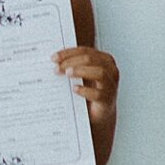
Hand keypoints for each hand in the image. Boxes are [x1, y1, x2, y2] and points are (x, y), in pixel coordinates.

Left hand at [57, 44, 118, 164]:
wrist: (97, 114)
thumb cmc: (88, 90)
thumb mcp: (81, 74)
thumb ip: (72, 65)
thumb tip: (53, 59)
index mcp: (103, 59)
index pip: (85, 51)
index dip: (68, 53)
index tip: (54, 57)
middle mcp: (110, 70)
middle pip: (91, 59)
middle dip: (71, 62)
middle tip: (57, 68)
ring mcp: (111, 85)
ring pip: (99, 73)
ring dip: (81, 71)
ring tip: (67, 74)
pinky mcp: (107, 100)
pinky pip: (98, 94)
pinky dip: (85, 90)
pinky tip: (74, 89)